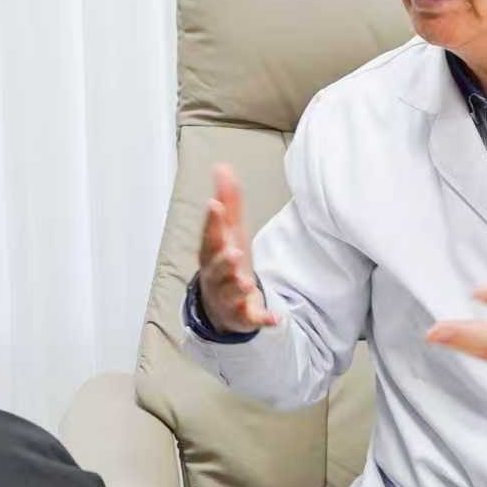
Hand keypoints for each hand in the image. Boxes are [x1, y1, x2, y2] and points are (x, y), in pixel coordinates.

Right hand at [196, 165, 279, 334]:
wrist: (222, 305)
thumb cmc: (224, 260)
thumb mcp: (228, 230)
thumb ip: (227, 200)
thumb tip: (222, 166)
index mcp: (211, 252)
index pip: (210, 235)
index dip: (213, 222)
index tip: (215, 205)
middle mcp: (216, 275)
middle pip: (217, 266)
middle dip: (223, 260)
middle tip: (233, 250)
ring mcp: (228, 297)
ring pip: (231, 293)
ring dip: (237, 287)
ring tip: (245, 280)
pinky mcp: (244, 316)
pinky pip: (253, 319)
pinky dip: (263, 319)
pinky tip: (276, 319)